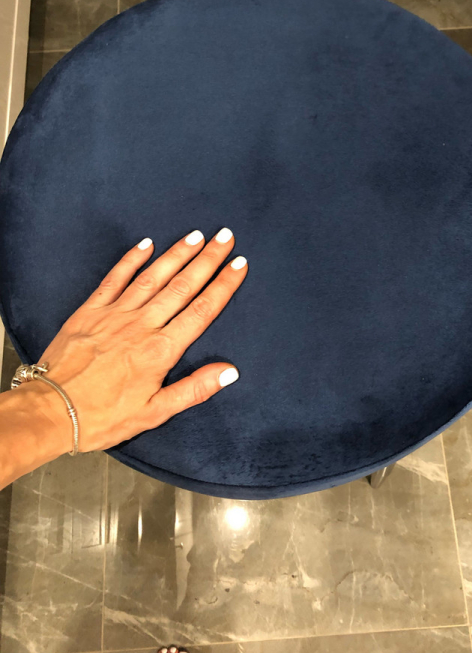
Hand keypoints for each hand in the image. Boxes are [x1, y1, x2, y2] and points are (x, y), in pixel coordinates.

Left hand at [33, 227, 247, 453]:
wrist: (50, 411)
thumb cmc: (103, 416)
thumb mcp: (155, 413)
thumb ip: (194, 389)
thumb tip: (230, 371)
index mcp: (160, 351)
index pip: (201, 311)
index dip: (224, 285)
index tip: (239, 264)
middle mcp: (141, 325)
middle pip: (182, 286)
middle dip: (207, 259)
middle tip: (225, 237)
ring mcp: (114, 314)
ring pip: (152, 277)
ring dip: (176, 254)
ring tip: (196, 236)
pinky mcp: (90, 311)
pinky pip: (114, 278)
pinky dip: (131, 259)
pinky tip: (146, 244)